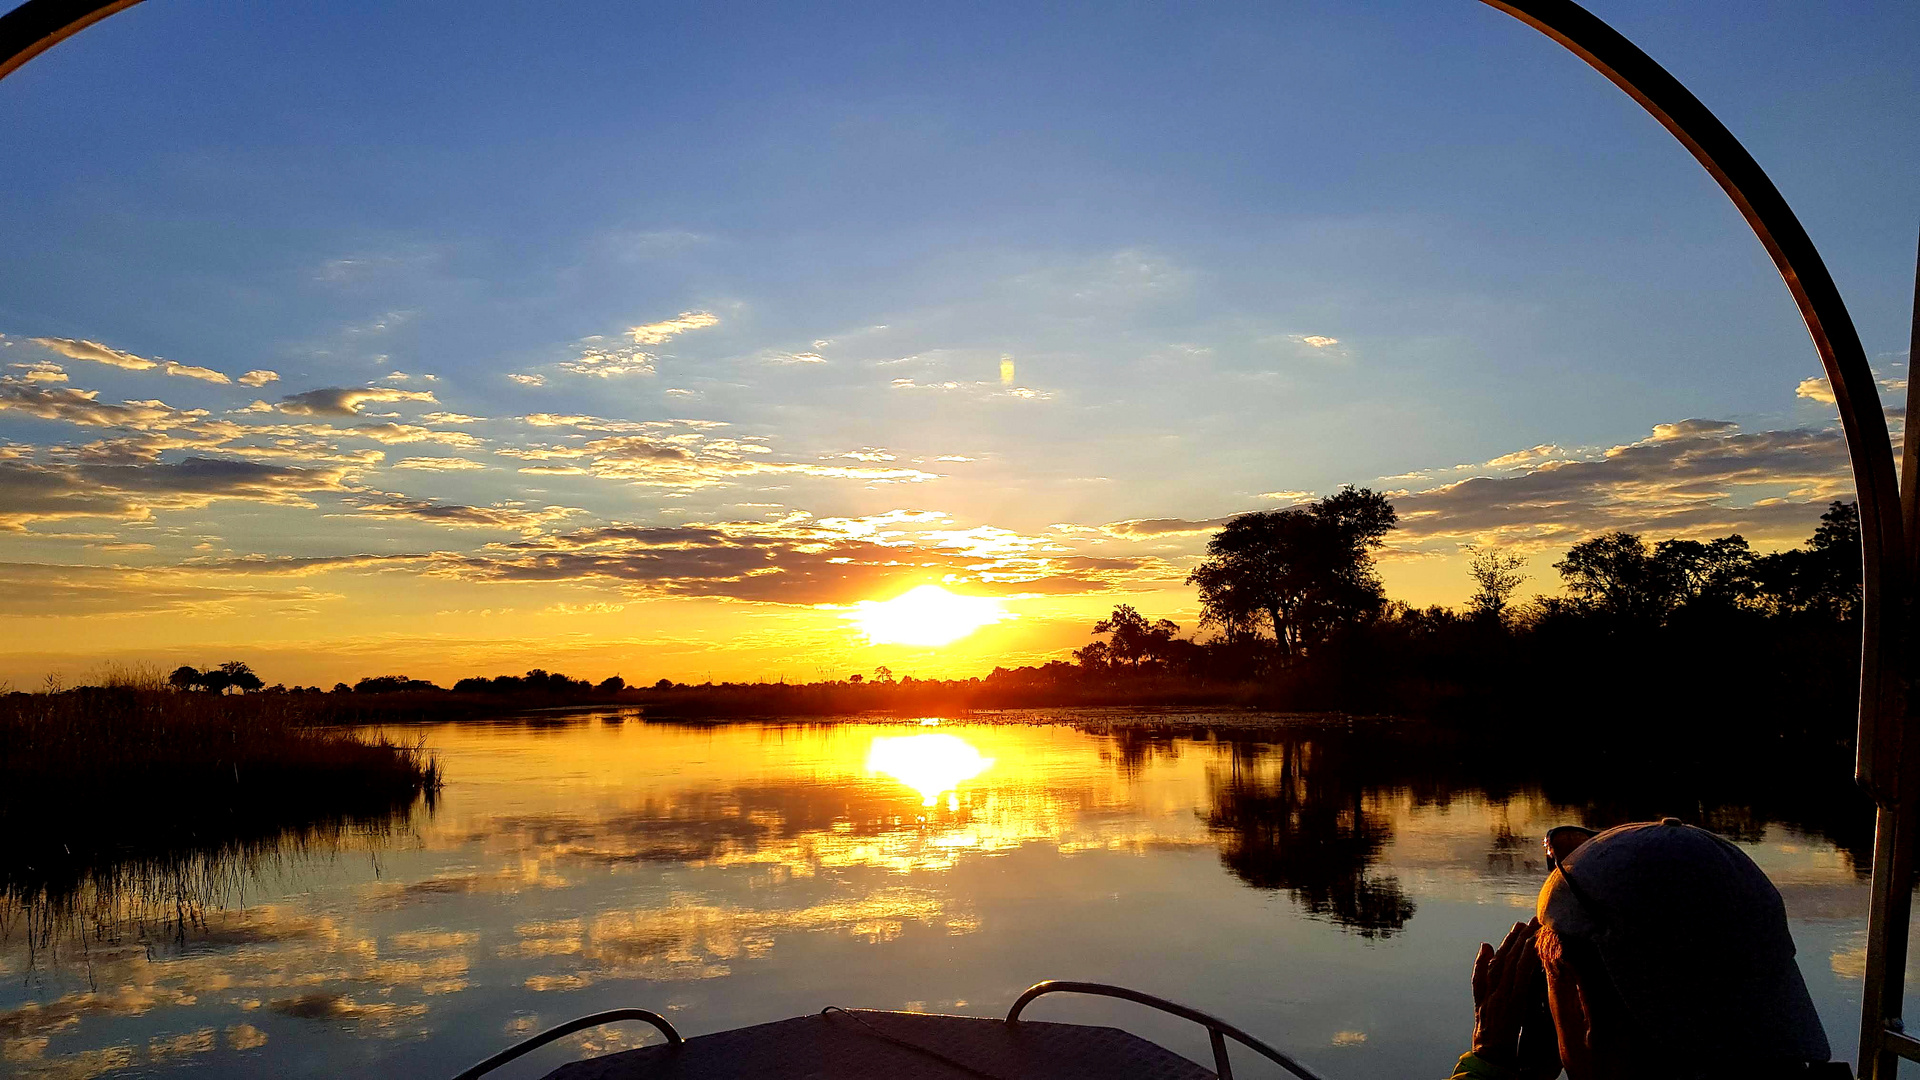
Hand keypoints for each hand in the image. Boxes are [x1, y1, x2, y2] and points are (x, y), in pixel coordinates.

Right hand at [1470, 918, 1542, 1067]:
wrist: (1488, 1052)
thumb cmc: (1489, 1031)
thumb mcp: (1481, 999)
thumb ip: (1480, 972)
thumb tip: (1485, 945)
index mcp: (1486, 987)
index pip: (1498, 959)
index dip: (1508, 942)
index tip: (1519, 926)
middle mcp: (1493, 987)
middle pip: (1506, 956)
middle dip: (1518, 937)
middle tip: (1531, 920)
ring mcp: (1502, 994)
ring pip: (1513, 963)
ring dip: (1524, 943)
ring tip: (1536, 927)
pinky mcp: (1513, 1002)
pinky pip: (1521, 977)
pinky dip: (1527, 961)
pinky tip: (1536, 949)